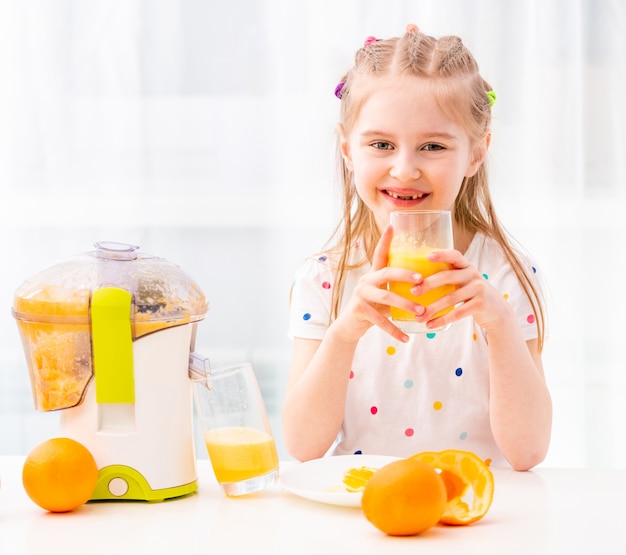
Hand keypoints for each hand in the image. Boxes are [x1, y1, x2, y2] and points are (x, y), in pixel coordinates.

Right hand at [332, 225, 420, 343]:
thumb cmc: (373, 309)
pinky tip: (406, 337)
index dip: (386, 240)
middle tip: (422, 280)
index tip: (392, 226)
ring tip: (421, 312)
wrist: (350, 327)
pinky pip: (380, 320)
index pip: (380, 253)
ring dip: (405, 304)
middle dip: (406, 275)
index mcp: (373, 274)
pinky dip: (394, 330)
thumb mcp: (384, 295)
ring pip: (386, 296)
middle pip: (387, 272)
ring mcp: (361, 294)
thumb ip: (398, 289)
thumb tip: (430, 287)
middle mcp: (366, 280)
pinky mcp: (359, 310)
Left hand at [411, 249, 511, 331]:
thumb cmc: (472, 294)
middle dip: (428, 284)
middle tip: (412, 292)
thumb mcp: (465, 281)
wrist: (498, 311)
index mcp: (466, 266)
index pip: (455, 255)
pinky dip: (442, 319)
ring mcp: (478, 289)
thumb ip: (449, 277)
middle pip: (448, 276)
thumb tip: (416, 281)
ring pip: (450, 298)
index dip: (442, 254)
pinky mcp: (480, 305)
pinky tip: (430, 325)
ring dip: (432, 309)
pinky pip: (457, 313)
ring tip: (418, 317)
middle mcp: (473, 275)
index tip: (427, 256)